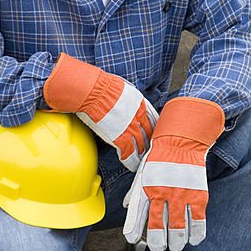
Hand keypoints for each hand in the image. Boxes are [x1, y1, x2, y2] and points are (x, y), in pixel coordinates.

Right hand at [43, 53, 157, 170]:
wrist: (95, 92)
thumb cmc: (104, 86)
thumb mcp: (124, 89)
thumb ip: (129, 98)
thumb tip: (126, 99)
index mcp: (140, 104)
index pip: (152, 119)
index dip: (154, 127)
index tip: (155, 133)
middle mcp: (138, 117)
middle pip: (148, 133)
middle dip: (150, 142)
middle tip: (152, 149)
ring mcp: (130, 128)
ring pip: (140, 145)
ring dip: (142, 153)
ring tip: (143, 160)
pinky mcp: (120, 138)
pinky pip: (128, 152)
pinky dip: (129, 159)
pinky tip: (130, 164)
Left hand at [123, 97, 223, 250]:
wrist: (183, 139)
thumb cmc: (161, 155)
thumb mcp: (143, 171)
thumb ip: (135, 191)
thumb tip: (125, 207)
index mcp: (147, 188)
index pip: (138, 215)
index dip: (135, 229)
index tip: (133, 240)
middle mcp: (163, 194)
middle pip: (159, 227)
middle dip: (157, 242)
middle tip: (158, 249)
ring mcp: (181, 196)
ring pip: (178, 228)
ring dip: (177, 241)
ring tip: (176, 247)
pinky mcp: (198, 195)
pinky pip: (198, 221)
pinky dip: (196, 233)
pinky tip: (194, 239)